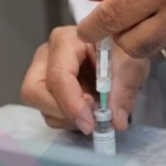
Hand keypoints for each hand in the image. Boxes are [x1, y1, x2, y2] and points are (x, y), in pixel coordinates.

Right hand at [21, 26, 149, 133]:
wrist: (122, 47)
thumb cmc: (123, 50)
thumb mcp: (131, 65)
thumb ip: (123, 91)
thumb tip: (116, 121)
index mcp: (66, 41)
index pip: (58, 76)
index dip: (72, 103)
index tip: (90, 123)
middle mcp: (47, 54)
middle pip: (35, 91)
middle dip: (63, 111)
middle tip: (92, 117)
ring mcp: (42, 71)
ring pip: (40, 105)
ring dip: (68, 117)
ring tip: (95, 110)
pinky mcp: (45, 88)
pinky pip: (47, 111)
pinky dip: (68, 118)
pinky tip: (87, 110)